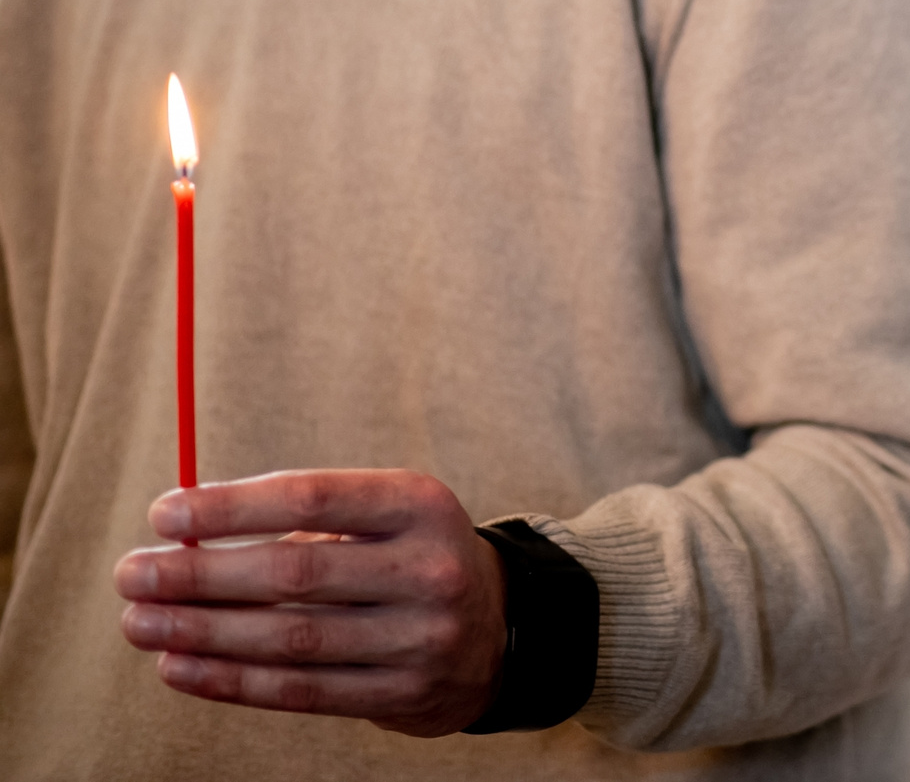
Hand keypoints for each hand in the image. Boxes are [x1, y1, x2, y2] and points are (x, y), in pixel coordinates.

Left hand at [115, 469, 506, 736]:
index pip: (312, 496)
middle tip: (133, 574)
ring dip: (202, 632)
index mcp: (420, 504)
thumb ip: (300, 523)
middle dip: (200, 575)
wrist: (496, 628)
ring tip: (141, 623)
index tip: (164, 514)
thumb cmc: (406, 558)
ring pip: (289, 638)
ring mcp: (421, 636)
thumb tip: (185, 541)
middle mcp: (429, 567)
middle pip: (294, 572)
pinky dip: (230, 680)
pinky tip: (180, 665)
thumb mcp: (382, 518)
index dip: (232, 507)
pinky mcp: (403, 693)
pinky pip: (300, 690)